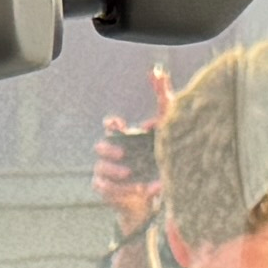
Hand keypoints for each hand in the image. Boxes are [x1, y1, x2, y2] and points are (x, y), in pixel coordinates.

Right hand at [86, 65, 173, 220]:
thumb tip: (156, 71)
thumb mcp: (168, 125)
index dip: (111, 124)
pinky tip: (131, 189)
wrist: (160, 196)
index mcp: (127, 138)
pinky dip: (115, 189)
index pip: (111, 126)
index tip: (118, 124)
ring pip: (100, 167)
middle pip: (101, 146)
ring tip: (129, 174)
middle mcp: (115, 154)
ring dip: (113, 171)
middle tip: (124, 153)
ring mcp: (109, 172)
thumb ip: (162, 96)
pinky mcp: (108, 191)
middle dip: (109, 149)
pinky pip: (101, 186)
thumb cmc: (163, 157)